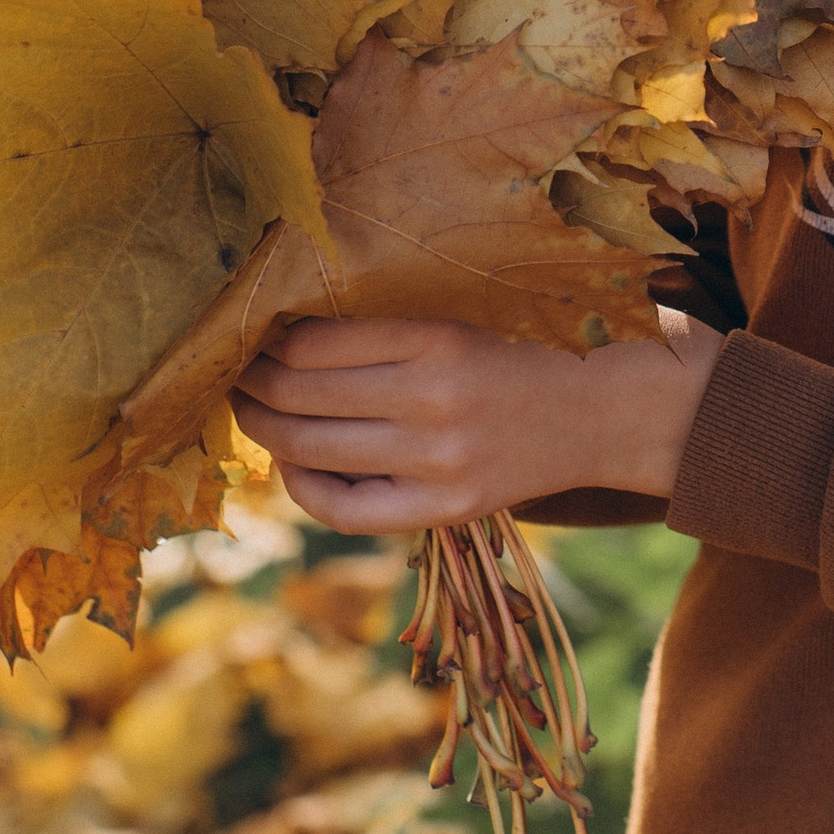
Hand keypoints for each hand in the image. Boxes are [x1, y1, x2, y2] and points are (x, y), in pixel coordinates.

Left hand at [230, 310, 721, 536]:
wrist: (597, 414)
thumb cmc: (513, 357)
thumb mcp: (454, 323)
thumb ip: (380, 334)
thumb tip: (279, 345)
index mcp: (437, 338)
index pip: (314, 344)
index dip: (268, 343)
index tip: (255, 336)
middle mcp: (434, 399)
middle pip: (301, 394)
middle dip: (252, 383)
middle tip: (236, 372)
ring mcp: (437, 462)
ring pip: (310, 447)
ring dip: (264, 427)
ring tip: (252, 411)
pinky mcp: (443, 510)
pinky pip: (342, 506)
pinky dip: (301, 484)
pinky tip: (294, 463)